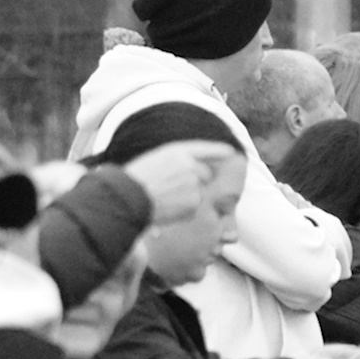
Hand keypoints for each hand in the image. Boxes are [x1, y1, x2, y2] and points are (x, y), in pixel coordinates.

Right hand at [121, 140, 236, 223]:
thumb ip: (177, 162)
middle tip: (173, 189)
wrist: (128, 199)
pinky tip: (167, 208)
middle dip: (197, 181)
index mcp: (177, 151)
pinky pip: (193, 207)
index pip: (204, 148)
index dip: (218, 150)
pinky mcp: (194, 202)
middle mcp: (190, 165)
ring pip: (198, 192)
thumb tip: (198, 170)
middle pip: (205, 173)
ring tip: (164, 199)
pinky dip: (183, 210)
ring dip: (187, 197)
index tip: (230, 152)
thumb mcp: (155, 161)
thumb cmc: (134, 181)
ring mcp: (194, 183)